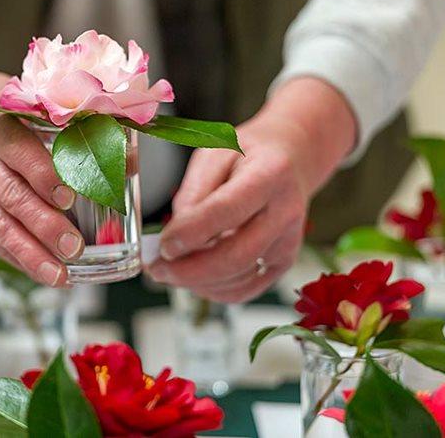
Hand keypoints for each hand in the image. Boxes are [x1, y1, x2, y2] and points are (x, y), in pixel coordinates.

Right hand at [0, 29, 82, 285]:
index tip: (70, 194)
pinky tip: (44, 274)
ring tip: (61, 276)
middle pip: (9, 195)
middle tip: (75, 246)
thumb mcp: (24, 102)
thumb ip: (70, 126)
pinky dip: (19, 259)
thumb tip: (128, 160)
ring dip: (31, 253)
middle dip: (43, 223)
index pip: (16, 149)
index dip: (42, 173)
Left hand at [147, 77, 356, 301]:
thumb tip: (174, 238)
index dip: (192, 232)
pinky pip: (245, 290)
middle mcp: (286, 211)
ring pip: (238, 277)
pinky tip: (193, 278)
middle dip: (188, 269)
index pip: (227, 210)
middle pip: (236, 254)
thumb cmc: (245, 155)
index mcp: (269, 174)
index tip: (163, 245)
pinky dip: (213, 290)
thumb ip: (193, 193)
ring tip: (169, 270)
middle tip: (156, 268)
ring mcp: (288, 241)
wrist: (288, 161)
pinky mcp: (283, 262)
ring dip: (196, 282)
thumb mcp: (213, 154)